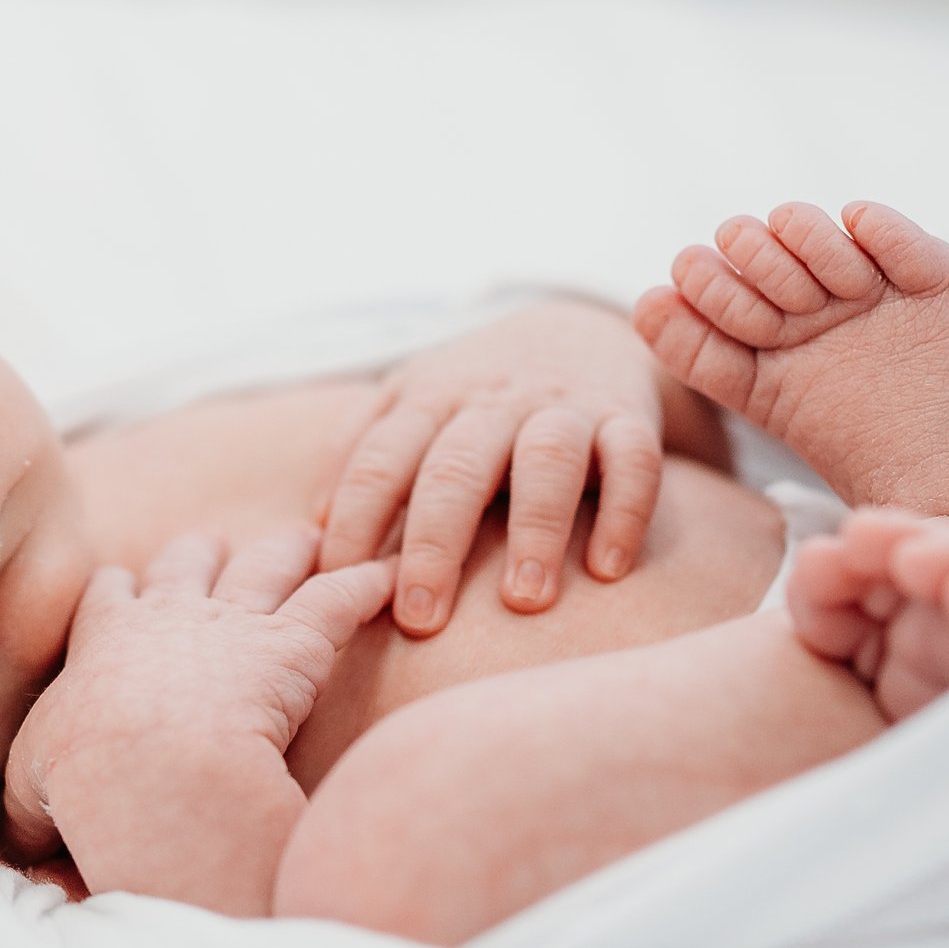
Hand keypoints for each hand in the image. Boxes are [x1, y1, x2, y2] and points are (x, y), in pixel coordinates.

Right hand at [1, 525, 392, 913]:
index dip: (121, 591)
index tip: (126, 586)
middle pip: (187, 562)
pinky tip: (390, 573)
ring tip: (308, 536)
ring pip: (267, 565)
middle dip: (201, 552)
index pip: (110, 596)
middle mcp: (169, 617)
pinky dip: (368, 583)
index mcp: (104, 643)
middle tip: (214, 541)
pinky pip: (339, 600)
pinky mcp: (294, 645)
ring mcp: (235, 624)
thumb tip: (15, 846)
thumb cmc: (86, 783)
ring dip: (289, 548)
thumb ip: (26, 812)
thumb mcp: (32, 796)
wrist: (150, 770)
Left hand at [317, 298, 666, 635]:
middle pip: (455, 469)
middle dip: (433, 545)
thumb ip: (361, 451)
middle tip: (419, 620)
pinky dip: (624, 511)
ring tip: (523, 602)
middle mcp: (492, 401)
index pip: (379, 462)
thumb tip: (313, 527)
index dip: (355, 522)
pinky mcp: (627, 417)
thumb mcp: (410, 400)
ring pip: (546, 461)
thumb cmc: (476, 394)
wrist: (578, 327)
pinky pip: (634, 460)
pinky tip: (606, 569)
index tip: (336, 587)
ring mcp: (563, 406)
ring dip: (534, 531)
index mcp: (428, 400)